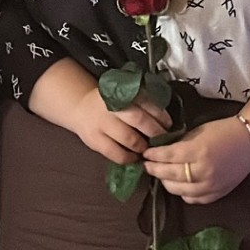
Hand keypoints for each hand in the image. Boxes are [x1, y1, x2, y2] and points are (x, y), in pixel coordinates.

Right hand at [28, 61, 169, 164]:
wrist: (80, 109)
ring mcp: (101, 124)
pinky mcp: (95, 140)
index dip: (160, 114)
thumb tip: (166, 121)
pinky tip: (135, 157)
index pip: (145, 101)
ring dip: (143, 146)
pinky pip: (116, 153)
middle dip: (155, 131)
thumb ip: (142, 103)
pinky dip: (129, 157)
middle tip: (163, 139)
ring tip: (150, 149)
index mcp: (121, 92)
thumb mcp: (124, 96)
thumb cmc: (110, 104)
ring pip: (128, 138)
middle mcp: (111, 107)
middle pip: (138, 119)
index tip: (168, 124)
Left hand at [143, 116, 249, 205]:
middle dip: (155, 170)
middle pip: (170, 175)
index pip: (168, 156)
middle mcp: (203, 170)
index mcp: (198, 151)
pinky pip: (194, 199)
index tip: (145, 153)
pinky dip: (183, 194)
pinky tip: (179, 186)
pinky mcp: (218, 194)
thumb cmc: (223, 132)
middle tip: (148, 165)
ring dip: (166, 183)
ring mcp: (211, 185)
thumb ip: (180, 144)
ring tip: (161, 176)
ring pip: (180, 190)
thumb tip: (161, 152)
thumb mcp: (198, 132)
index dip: (154, 156)